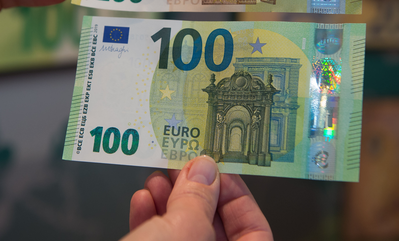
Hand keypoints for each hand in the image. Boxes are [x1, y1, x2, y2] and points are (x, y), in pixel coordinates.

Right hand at [126, 156, 272, 240]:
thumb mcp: (184, 228)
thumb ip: (198, 196)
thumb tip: (203, 169)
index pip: (255, 228)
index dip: (238, 194)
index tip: (217, 169)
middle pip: (214, 224)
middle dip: (195, 191)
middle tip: (183, 165)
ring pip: (183, 230)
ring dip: (168, 200)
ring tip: (157, 178)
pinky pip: (159, 240)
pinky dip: (151, 219)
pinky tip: (143, 200)